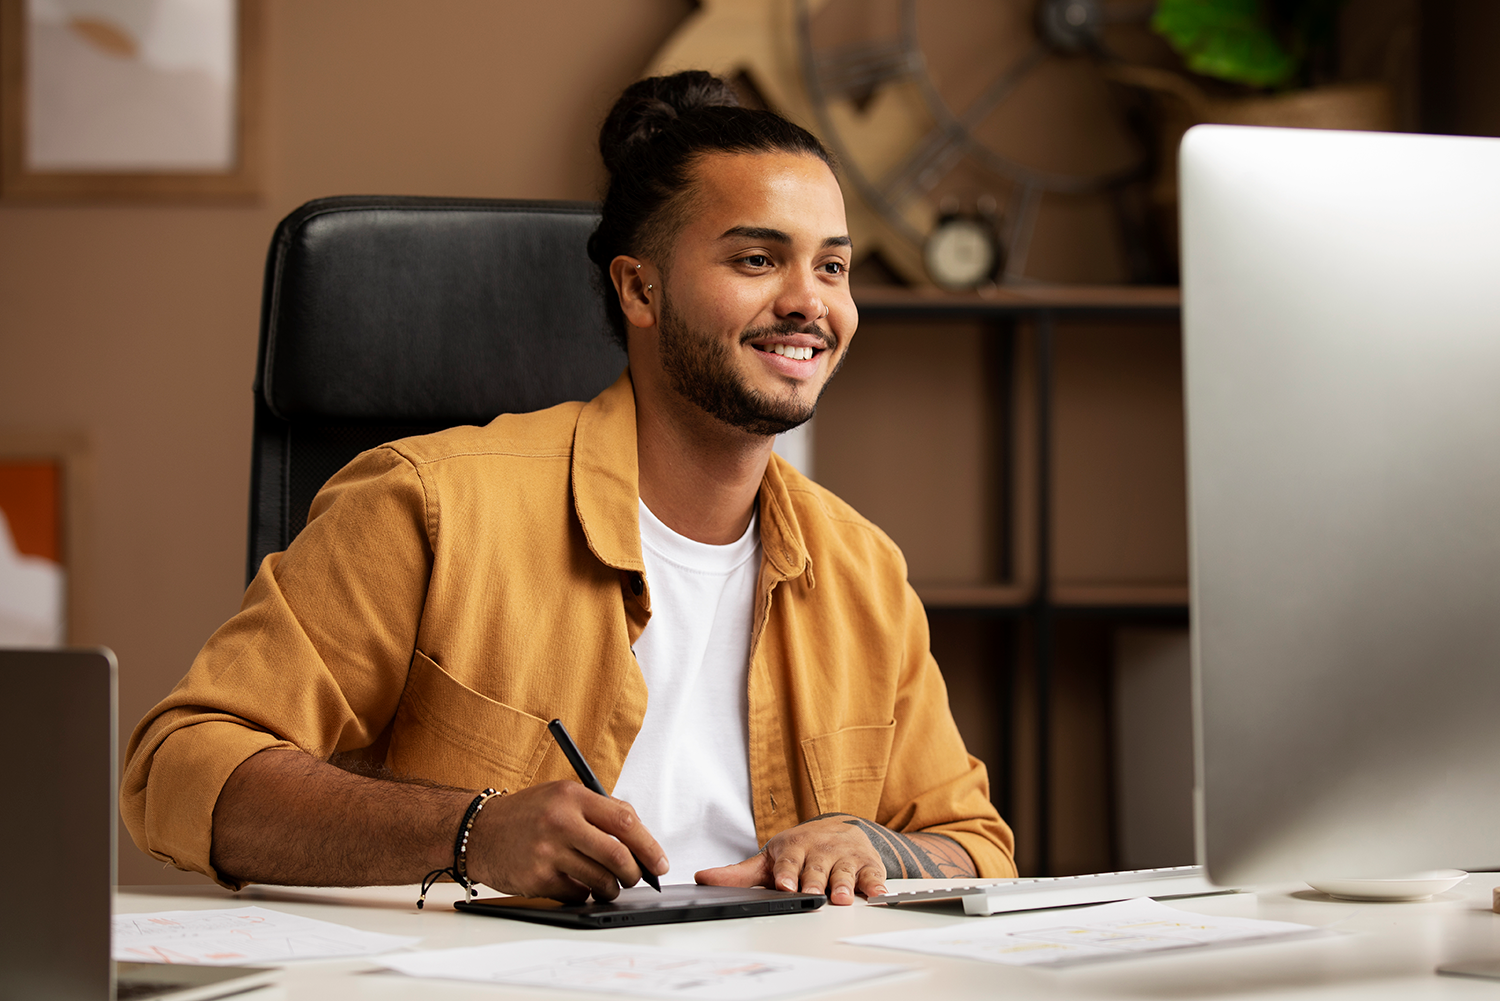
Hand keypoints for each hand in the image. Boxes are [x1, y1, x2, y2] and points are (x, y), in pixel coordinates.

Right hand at [465, 780, 667, 902]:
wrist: (478, 831)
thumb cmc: (527, 814)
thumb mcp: (562, 796)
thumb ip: (599, 811)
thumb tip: (642, 840)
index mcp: (572, 796)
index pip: (624, 820)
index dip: (649, 844)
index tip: (659, 861)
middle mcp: (560, 821)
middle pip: (617, 855)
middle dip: (635, 873)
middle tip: (637, 877)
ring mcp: (547, 851)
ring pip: (600, 879)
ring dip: (611, 887)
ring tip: (607, 884)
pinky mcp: (537, 878)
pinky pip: (576, 893)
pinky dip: (584, 893)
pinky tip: (575, 883)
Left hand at [694, 814, 887, 905]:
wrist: (841, 829)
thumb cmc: (802, 850)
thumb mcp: (770, 859)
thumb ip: (740, 874)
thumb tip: (702, 878)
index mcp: (793, 848)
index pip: (788, 862)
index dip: (786, 873)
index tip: (783, 885)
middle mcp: (819, 850)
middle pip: (816, 868)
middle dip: (813, 881)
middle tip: (811, 894)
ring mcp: (844, 857)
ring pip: (843, 872)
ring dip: (843, 884)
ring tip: (842, 897)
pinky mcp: (868, 865)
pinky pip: (873, 875)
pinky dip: (876, 885)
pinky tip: (877, 895)